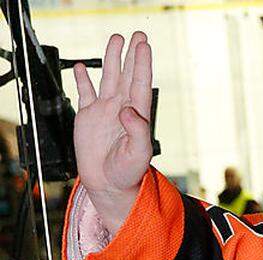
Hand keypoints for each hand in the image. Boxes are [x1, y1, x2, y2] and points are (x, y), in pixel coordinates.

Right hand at [72, 32, 153, 233]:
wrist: (109, 184)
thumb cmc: (128, 172)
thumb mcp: (138, 153)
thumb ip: (137, 131)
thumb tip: (128, 110)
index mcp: (137, 115)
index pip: (140, 83)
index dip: (142, 64)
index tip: (144, 45)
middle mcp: (122, 109)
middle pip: (127, 75)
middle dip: (132, 55)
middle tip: (137, 35)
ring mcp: (104, 111)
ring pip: (108, 79)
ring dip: (112, 60)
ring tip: (115, 39)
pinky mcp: (88, 117)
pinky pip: (85, 94)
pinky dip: (82, 80)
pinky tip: (80, 68)